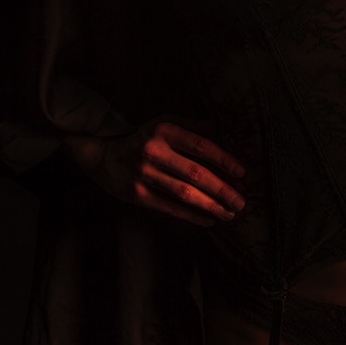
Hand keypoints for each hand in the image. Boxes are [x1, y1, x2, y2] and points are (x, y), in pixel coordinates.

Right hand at [65, 120, 246, 226]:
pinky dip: (192, 216)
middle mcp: (153, 152)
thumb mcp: (165, 124)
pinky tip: (209, 220)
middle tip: (242, 201)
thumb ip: (194, 127)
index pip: (201, 146)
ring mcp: (144, 175)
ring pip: (184, 194)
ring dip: (211, 206)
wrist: (102, 155)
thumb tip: (226, 129)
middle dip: (222, 189)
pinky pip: (170, 208)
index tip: (243, 173)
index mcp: (164, 131)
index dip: (224, 160)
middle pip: (195, 173)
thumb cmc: (143, 139)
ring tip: (230, 214)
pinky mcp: (137, 195)